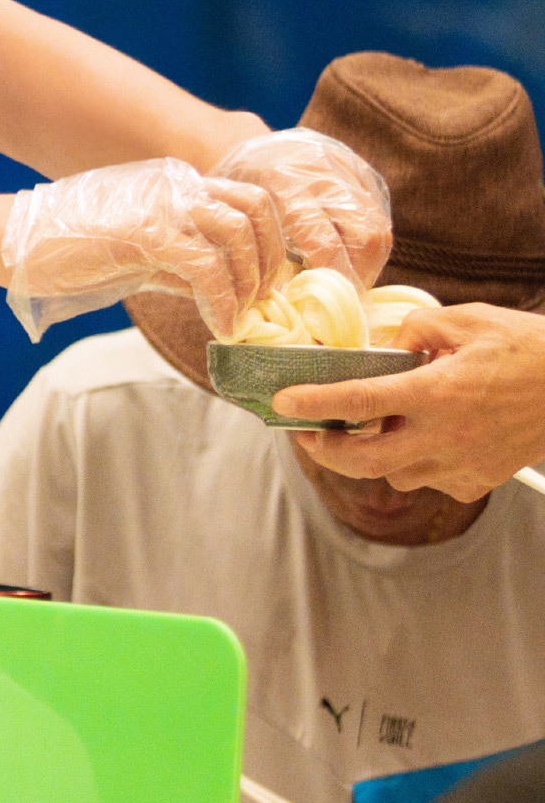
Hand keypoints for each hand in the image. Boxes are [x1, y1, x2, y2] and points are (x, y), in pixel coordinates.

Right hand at [2, 159, 283, 340]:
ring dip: (250, 281)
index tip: (268, 284)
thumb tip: (222, 294)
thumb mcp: (140, 255)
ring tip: (239, 316)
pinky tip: (217, 327)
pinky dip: (222, 303)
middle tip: (263, 301)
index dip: (271, 241)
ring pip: (239, 231)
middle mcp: (176, 186)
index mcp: (177, 186)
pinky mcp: (146, 234)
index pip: (248, 199)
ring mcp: (162, 206)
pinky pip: (206, 267)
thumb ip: (180, 265)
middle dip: (272, 258)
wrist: (18, 243)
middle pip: (256, 206)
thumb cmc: (72, 252)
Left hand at [216, 129, 390, 287]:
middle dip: (359, 275)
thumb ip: (267, 255)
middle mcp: (321, 172)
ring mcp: (345, 167)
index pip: (325, 243)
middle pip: (365, 236)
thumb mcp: (241, 218)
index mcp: (283, 183)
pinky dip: (370, 242)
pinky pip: (379, 214)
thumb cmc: (236, 190)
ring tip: (348, 279)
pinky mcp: (359, 169)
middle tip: (343, 296)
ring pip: (379, 227)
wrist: (244, 143)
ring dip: (369, 262)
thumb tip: (294, 302)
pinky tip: (351, 255)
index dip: (332, 279)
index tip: (325, 304)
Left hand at [276, 305, 544, 498]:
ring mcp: (462, 466)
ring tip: (375, 426)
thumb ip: (415, 330)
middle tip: (310, 432)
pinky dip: (417, 461)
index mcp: (436, 392)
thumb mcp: (466, 320)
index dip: (312, 403)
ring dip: (375, 454)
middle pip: (363, 461)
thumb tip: (382, 348)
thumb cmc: (526, 348)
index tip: (281, 405)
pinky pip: (430, 479)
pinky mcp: (478, 482)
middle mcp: (444, 436)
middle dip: (326, 450)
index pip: (357, 400)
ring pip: (395, 474)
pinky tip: (427, 435)